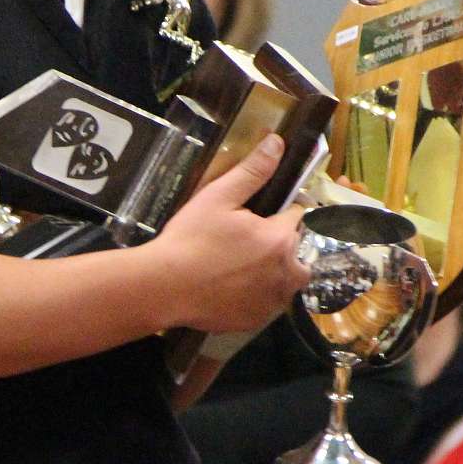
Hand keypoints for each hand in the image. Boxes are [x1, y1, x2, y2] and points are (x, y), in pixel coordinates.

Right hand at [148, 134, 310, 333]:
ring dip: (272, 270)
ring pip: (285, 278)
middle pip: (297, 249)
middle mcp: (286, 272)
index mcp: (280, 238)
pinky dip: (256, 294)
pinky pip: (267, 302)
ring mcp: (273, 300)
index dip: (279, 212)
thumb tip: (277, 143)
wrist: (164, 288)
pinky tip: (230, 286)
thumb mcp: (218, 197)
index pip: (298, 216)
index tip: (258, 216)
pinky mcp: (258, 320)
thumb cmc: (189, 240)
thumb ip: (253, 171)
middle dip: (279, 243)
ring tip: (238, 264)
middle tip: (243, 241)